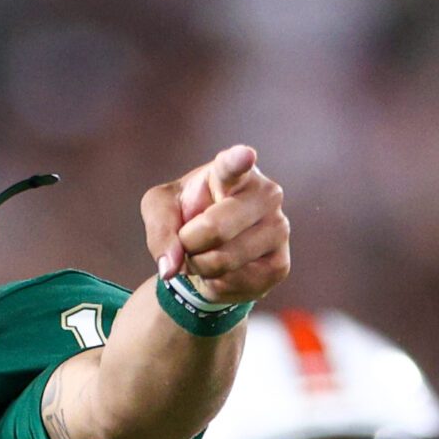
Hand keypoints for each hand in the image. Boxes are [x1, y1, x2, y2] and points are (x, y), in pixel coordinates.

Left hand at [142, 144, 289, 304]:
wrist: (209, 250)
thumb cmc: (187, 216)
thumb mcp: (160, 209)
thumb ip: (159, 229)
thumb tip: (170, 267)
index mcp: (234, 172)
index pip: (235, 165)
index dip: (238, 161)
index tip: (245, 156)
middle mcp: (266, 194)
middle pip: (214, 229)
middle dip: (188, 243)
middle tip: (190, 239)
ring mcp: (279, 228)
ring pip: (221, 261)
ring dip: (198, 266)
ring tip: (205, 253)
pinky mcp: (279, 264)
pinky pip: (232, 283)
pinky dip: (214, 283)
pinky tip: (222, 270)